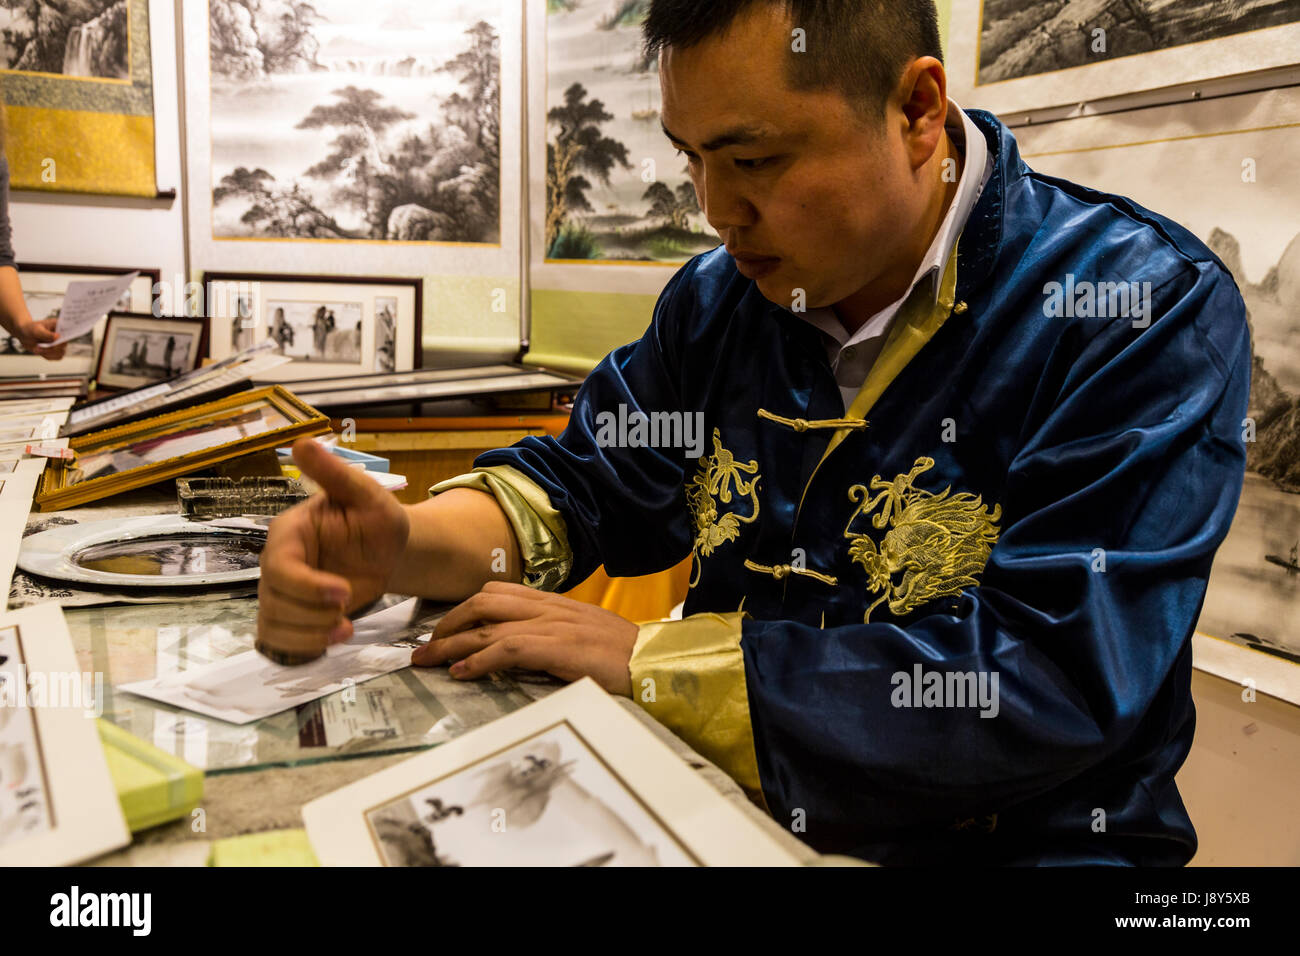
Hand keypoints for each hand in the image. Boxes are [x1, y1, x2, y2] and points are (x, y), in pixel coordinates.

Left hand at [16, 316, 65, 359]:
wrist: (24, 335)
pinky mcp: (56, 351)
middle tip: (38, 347)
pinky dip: (47, 356)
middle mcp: (62, 335)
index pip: (69, 331)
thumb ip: (46, 334)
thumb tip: (58, 337)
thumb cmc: (30, 329)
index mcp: (60, 326)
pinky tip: (39, 351)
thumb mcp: (36, 330)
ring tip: (36, 349)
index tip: (60, 337)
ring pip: (60, 353)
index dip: (69, 335)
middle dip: (50, 348)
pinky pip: (56, 357)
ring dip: (47, 353)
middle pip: (63, 345)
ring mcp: (60, 343)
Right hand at [256, 438, 409, 659]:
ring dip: (310, 637)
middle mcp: (277, 564)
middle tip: (349, 611)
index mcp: (289, 534)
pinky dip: (304, 650)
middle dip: (314, 615)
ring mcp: (280, 592)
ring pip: (275, 628)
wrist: (386, 550)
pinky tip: (333, 640)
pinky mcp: (291, 616)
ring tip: (345, 630)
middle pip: (274, 603)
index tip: (344, 594)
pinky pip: (280, 643)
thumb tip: (302, 442)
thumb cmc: (376, 518)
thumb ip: (336, 474)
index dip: (307, 586)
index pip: (279, 568)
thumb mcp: (367, 495)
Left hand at [411, 581, 639, 695]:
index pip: (499, 592)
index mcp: (554, 603)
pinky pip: (506, 648)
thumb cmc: (624, 657)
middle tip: (425, 647)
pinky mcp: (556, 647)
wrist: (655, 662)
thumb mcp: (583, 638)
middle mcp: (548, 608)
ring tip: (428, 660)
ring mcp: (551, 625)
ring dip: (451, 643)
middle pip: (483, 601)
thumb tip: (523, 653)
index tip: (445, 629)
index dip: (465, 608)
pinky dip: (478, 660)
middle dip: (448, 622)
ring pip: (487, 623)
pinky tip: (461, 674)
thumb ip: (554, 637)